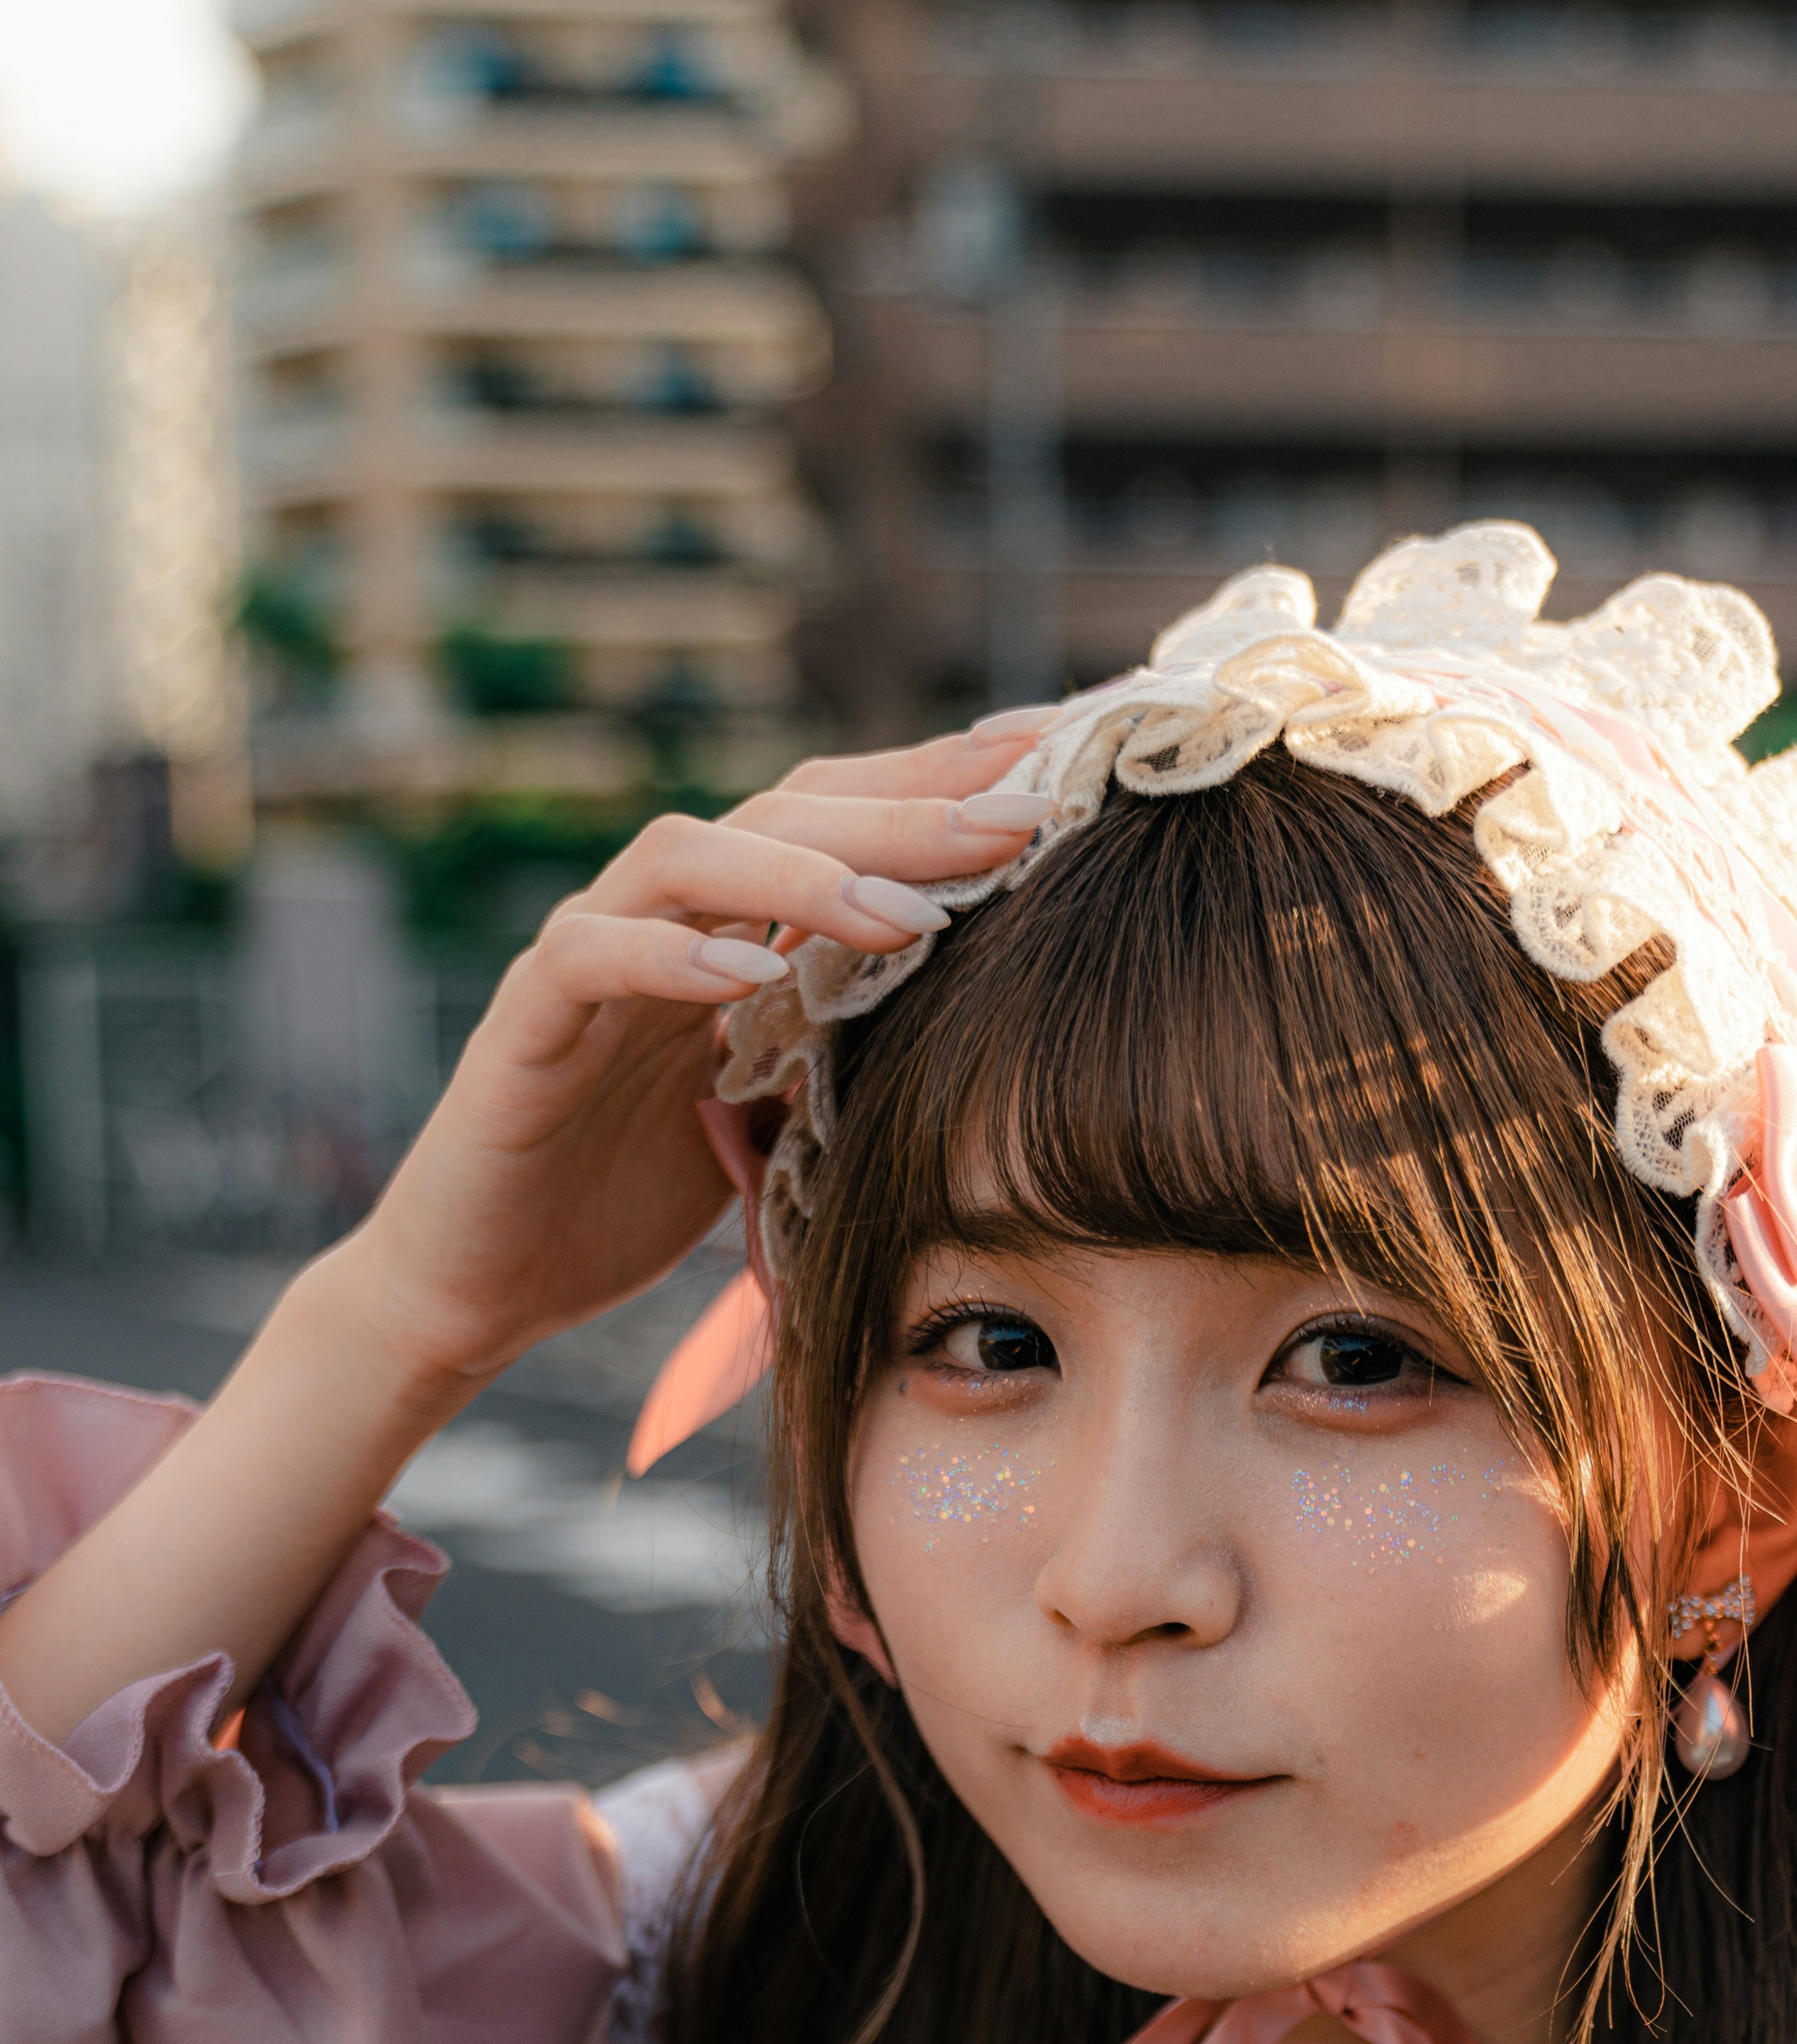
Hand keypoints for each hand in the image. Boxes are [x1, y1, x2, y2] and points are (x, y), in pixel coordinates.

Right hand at [346, 721, 1054, 1389]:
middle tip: (1020, 818)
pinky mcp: (523, 1022)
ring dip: (802, 874)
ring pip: (689, 855)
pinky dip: (670, 955)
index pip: (845, 819)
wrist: (490, 1282)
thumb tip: (997, 1021)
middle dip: (907, 808)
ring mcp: (589, 958)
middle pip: (787, 811)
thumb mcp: (786, 1118)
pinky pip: (591, 954)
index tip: (1058, 761)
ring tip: (905, 911)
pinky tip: (750, 974)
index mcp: (735, 929)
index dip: (946, 781)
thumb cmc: (635, 1197)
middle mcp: (664, 917)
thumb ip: (855, 1052)